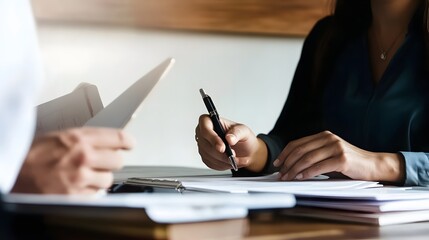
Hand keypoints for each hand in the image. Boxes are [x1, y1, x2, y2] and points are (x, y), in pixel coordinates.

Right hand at [12, 127, 133, 193]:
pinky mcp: (75, 196)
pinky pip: (94, 195)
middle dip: (111, 162)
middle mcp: (83, 156)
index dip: (127, 142)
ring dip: (99, 179)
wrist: (11, 173)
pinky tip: (75, 187)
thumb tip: (104, 142)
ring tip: (82, 176)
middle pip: (118, 161)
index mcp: (79, 138)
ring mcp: (80, 178)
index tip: (129, 145)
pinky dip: (88, 192)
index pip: (117, 138)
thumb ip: (83, 139)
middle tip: (100, 163)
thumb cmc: (30, 155)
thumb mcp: (58, 137)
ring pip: (107, 180)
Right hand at [195, 115, 266, 170]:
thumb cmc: (242, 137)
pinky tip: (231, 162)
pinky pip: (211, 163)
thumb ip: (237, 133)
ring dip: (224, 160)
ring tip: (237, 160)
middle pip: (205, 144)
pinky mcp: (205, 157)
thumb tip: (229, 138)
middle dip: (220, 153)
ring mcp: (203, 146)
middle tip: (233, 155)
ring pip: (208, 156)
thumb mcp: (244, 131)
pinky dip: (223, 165)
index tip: (222, 147)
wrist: (246, 150)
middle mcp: (204, 133)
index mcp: (210, 121)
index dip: (212, 138)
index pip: (205, 127)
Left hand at [274, 131, 403, 182]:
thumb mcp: (330, 154)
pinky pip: (319, 167)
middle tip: (280, 174)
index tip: (277, 163)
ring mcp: (336, 147)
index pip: (297, 143)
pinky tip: (300, 178)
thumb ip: (314, 155)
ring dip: (294, 170)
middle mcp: (329, 138)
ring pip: (307, 158)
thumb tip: (291, 166)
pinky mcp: (342, 159)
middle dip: (287, 163)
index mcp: (324, 136)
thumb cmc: (349, 163)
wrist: (373, 165)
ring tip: (287, 178)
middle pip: (300, 150)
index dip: (285, 154)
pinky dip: (307, 173)